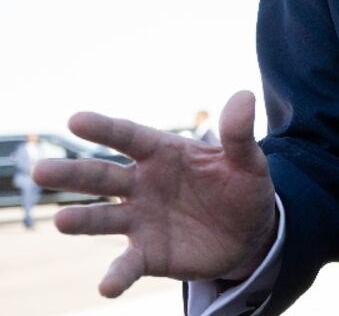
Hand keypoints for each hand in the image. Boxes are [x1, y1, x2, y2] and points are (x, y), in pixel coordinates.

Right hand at [33, 91, 276, 297]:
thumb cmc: (242, 188)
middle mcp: (142, 184)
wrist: (251, 233)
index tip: (75, 120)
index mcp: (162, 153)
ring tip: (62, 222)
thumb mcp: (248, 161)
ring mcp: (140, 220)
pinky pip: (127, 264)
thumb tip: (244, 97)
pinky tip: (106, 287)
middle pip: (102, 176)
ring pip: (104, 219)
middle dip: (72, 175)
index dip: (104, 128)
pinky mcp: (148, 254)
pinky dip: (116, 275)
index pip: (128, 137)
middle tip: (40, 172)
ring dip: (82, 221)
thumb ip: (239, 134)